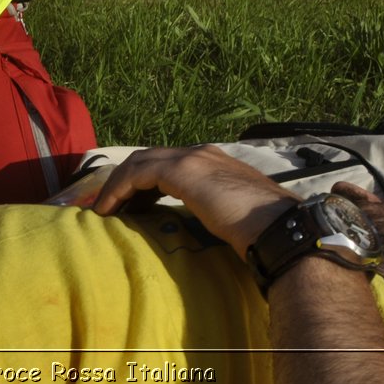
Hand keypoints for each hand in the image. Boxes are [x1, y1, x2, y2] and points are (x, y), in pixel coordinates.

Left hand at [91, 145, 298, 258]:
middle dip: (125, 181)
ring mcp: (191, 158)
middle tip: (109, 206)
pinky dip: (119, 190)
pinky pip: (137, 174)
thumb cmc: (264, 230)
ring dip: (117, 185)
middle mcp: (200, 153)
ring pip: (139, 163)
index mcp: (213, 162)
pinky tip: (109, 210)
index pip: (168, 164)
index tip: (129, 206)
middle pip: (148, 159)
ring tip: (104, 210)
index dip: (143, 182)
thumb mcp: (232, 213)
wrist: (279, 228)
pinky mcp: (181, 170)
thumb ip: (214, 207)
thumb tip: (203, 221)